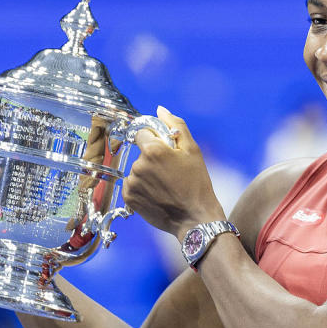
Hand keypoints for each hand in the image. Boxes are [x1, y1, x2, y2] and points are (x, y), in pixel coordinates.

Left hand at [123, 107, 225, 239]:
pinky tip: (158, 195)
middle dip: (153, 159)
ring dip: (147, 174)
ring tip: (166, 186)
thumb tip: (160, 110)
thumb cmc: (197, 183)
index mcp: (153, 150)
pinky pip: (132, 185)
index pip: (141, 133)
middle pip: (141, 153)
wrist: (195, 218)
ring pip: (137, 169)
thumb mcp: (193, 150)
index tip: (166, 151)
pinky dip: (142, 188)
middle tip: (171, 172)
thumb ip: (175, 125)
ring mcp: (132, 183)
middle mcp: (139, 165)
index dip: (154, 139)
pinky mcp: (129, 198)